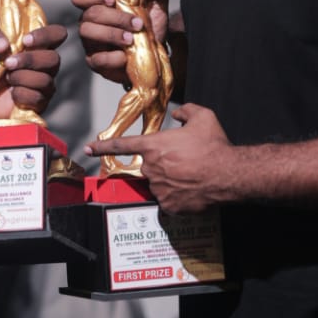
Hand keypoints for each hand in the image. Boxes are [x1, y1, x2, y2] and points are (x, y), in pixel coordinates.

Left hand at [0, 22, 65, 119]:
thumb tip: (3, 45)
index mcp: (37, 46)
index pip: (57, 34)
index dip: (47, 35)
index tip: (26, 40)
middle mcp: (45, 64)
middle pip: (54, 59)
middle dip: (30, 60)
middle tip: (8, 63)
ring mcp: (45, 85)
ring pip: (45, 80)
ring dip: (21, 77)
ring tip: (7, 78)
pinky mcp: (39, 103)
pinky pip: (37, 97)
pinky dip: (20, 94)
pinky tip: (12, 94)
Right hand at [72, 0, 169, 82]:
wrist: (155, 56)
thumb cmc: (149, 27)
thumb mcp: (157, 5)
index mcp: (99, 5)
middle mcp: (89, 22)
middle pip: (89, 14)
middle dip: (114, 18)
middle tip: (136, 24)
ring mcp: (90, 42)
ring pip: (87, 32)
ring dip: (111, 34)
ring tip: (131, 39)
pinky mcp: (95, 62)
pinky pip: (96, 59)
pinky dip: (111, 57)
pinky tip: (125, 56)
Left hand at [87, 103, 231, 212]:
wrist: (229, 174)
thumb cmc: (215, 146)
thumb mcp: (203, 117)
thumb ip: (186, 111)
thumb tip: (179, 115)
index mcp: (154, 146)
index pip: (121, 145)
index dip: (102, 146)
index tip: (88, 148)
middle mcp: (152, 168)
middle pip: (150, 166)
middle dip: (164, 164)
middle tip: (185, 163)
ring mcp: (159, 189)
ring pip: (160, 184)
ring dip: (172, 180)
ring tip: (193, 175)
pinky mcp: (169, 206)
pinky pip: (169, 201)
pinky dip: (179, 196)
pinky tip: (193, 189)